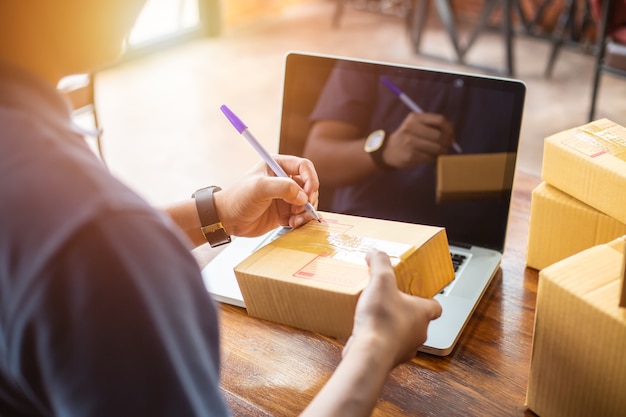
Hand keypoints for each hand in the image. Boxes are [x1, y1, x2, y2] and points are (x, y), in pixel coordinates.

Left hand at [215, 155, 319, 236]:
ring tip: (294, 220)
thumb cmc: (238, 198)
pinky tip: (290, 224)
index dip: (311, 179)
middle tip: (299, 210)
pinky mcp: (285, 212)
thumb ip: (283, 188)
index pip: (304, 167)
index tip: (308, 193)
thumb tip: (303, 196)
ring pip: (308, 202)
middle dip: (309, 199)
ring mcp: (285, 196)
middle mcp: (284, 179)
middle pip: (310, 186)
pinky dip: (301, 220)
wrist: (227, 219)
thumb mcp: (259, 188)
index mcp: (278, 166)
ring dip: (305, 212)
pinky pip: (302, 215)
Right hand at [343, 249, 441, 367]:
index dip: (426, 299)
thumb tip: (375, 252)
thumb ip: (380, 263)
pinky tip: (365, 330)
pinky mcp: (389, 358)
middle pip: (417, 320)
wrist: (370, 352)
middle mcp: (419, 333)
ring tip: (374, 314)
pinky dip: (378, 338)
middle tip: (389, 300)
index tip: (414, 292)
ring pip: (402, 334)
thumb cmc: (382, 319)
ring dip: (391, 326)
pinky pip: (386, 345)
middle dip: (404, 310)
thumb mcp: (381, 281)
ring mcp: (405, 348)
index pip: (435, 306)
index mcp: (423, 313)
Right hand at [384, 112, 454, 168]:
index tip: (451, 135)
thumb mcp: (415, 124)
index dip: (449, 128)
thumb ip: (431, 124)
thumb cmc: (406, 136)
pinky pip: (430, 157)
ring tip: (439, 152)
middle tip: (446, 146)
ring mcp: (410, 142)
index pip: (439, 120)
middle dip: (446, 142)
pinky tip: (430, 157)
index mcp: (415, 118)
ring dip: (441, 151)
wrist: (388, 150)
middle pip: (439, 135)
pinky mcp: (411, 155)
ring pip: (436, 148)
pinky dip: (433, 158)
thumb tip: (452, 129)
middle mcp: (411, 128)